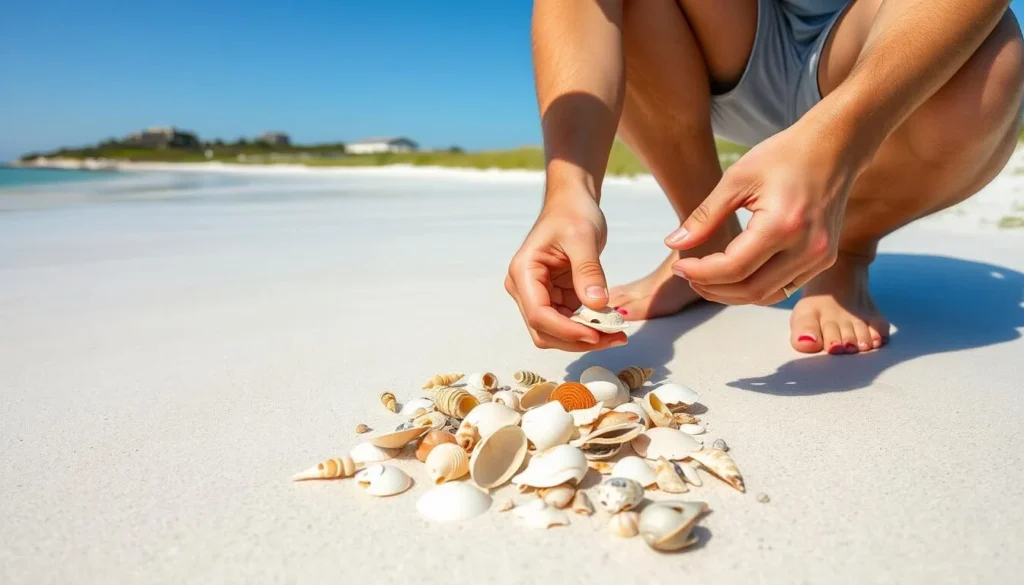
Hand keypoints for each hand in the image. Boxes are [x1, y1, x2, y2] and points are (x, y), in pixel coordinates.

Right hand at [505, 190, 627, 350]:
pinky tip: (610, 324)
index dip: (566, 330)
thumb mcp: (584, 238)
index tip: (597, 334)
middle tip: (615, 338)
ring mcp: (539, 296)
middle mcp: (525, 289)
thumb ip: (588, 272)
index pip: (539, 314)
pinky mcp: (554, 299)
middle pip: (545, 331)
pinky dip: (589, 328)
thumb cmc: (572, 213)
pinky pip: (569, 324)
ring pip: (556, 333)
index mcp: (523, 273)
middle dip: (577, 340)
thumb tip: (597, 306)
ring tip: (617, 334)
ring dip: (585, 338)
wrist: (573, 203)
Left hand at [665, 126, 856, 304]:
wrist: (833, 148)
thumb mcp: (736, 179)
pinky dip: (755, 288)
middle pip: (749, 289)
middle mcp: (807, 248)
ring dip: (732, 294)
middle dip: (713, 288)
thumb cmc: (783, 156)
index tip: (680, 266)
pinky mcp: (824, 260)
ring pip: (767, 295)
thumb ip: (705, 217)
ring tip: (706, 278)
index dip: (701, 273)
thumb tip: (673, 244)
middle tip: (689, 275)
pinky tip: (734, 275)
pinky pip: (784, 288)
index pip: (733, 268)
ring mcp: (819, 258)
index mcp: (783, 225)